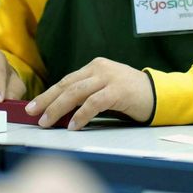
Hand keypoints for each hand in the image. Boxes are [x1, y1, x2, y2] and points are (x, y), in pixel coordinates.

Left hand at [28, 57, 153, 129]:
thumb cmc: (130, 96)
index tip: (34, 106)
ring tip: (47, 122)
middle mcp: (99, 69)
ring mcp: (109, 78)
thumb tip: (60, 112)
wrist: (159, 94)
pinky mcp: (118, 91)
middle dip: (47, 100)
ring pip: (76, 93)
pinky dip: (81, 115)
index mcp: (94, 67)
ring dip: (58, 108)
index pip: (66, 81)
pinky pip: (94, 103)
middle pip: (66, 85)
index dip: (48, 94)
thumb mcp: (105, 89)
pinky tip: (73, 126)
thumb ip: (86, 95)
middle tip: (32, 113)